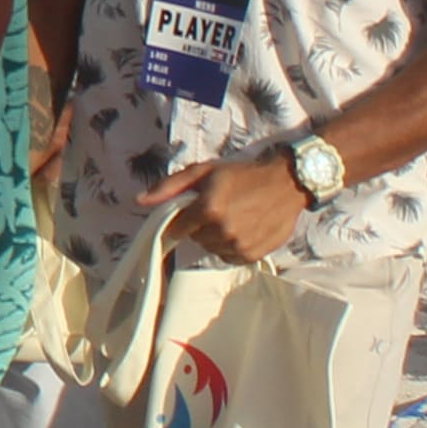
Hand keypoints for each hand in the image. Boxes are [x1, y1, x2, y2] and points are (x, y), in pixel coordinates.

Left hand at [146, 152, 312, 267]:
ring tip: (233, 217)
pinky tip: (243, 228)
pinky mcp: (252, 255)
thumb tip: (139, 201)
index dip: (183, 219)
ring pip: (212, 249)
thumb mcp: (204, 171)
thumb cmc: (243, 173)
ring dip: (216, 236)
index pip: (178, 228)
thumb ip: (169, 187)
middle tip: (219, 207)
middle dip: (201, 225)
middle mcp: (223, 230)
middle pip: (195, 238)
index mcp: (208, 208)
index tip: (192, 211)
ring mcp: (239, 245)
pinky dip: (231, 246)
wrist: (287, 183)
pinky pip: (229, 257)